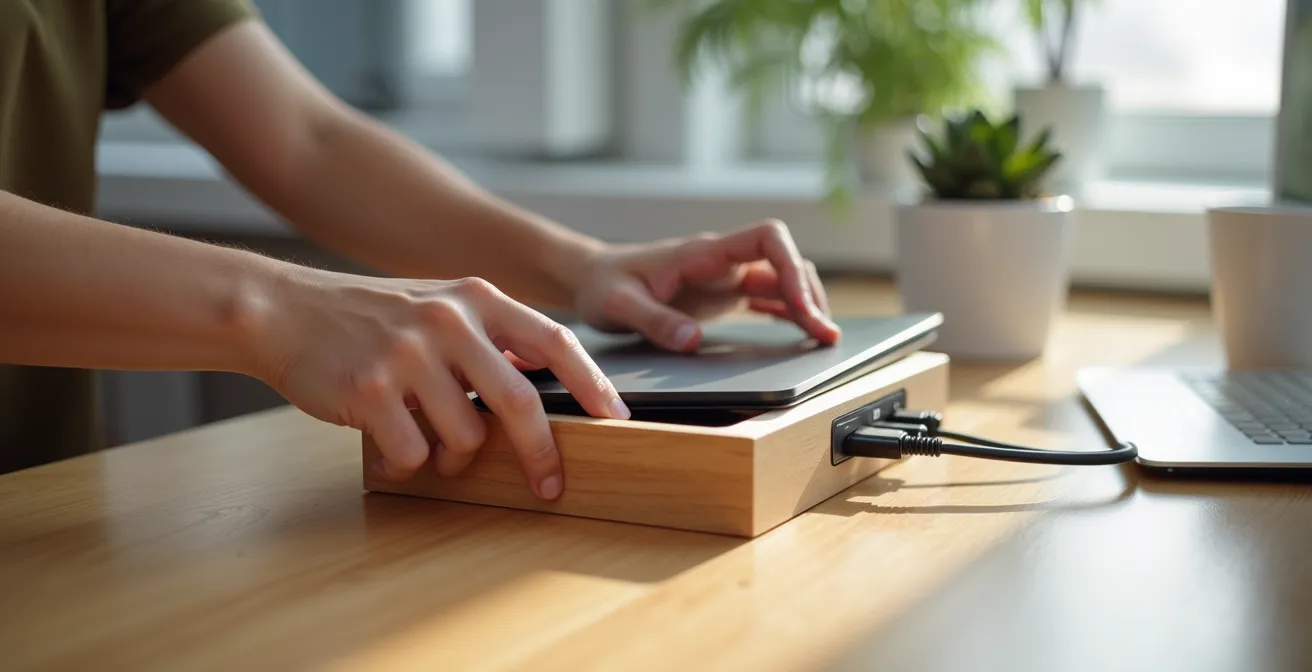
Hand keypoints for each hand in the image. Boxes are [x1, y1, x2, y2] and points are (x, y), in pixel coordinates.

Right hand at [251, 269, 629, 498]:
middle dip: (542, 454)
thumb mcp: (439, 307)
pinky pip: (413, 454)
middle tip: (550, 484)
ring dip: (451, 456)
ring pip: (464, 439)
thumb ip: (490, 338)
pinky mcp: (369, 389)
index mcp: (475, 298)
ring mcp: (408, 354)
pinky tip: (385, 440)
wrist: (284, 312)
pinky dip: (406, 462)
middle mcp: (448, 321)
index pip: (554, 341)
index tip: (616, 420)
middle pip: (520, 403)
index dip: (591, 383)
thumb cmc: (371, 318)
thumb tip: (547, 382)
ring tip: (426, 438)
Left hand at [572, 219, 840, 350]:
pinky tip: (803, 331)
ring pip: (781, 278)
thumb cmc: (603, 285)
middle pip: (785, 261)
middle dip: (809, 294)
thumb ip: (653, 321)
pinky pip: (767, 295)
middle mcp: (721, 260)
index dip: (791, 268)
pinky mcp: (722, 294)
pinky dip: (788, 311)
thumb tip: (692, 340)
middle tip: (823, 335)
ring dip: (805, 304)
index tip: (799, 307)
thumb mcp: (618, 306)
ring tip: (823, 338)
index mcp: (702, 254)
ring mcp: (724, 276)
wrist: (590, 278)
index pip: (767, 239)